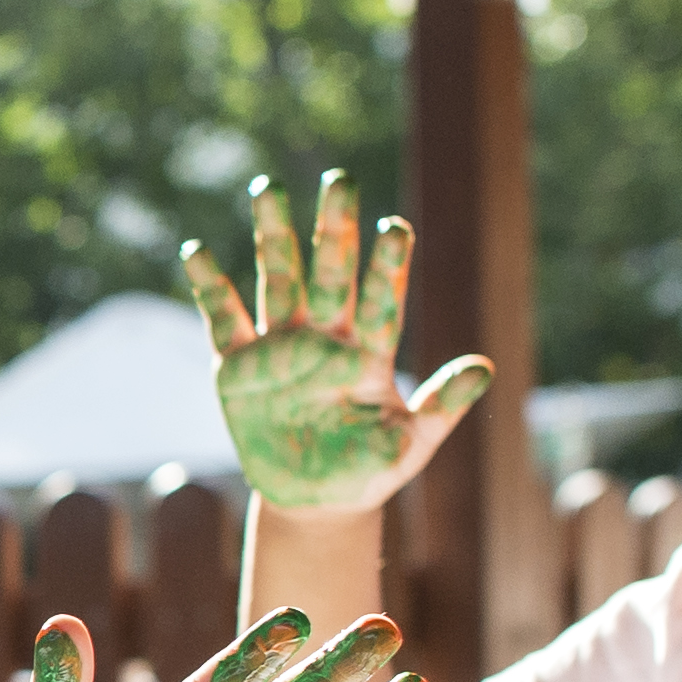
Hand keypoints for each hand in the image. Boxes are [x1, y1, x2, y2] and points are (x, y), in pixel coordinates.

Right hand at [185, 171, 491, 516]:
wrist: (314, 500)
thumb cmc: (368, 469)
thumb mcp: (410, 444)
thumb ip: (443, 406)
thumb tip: (486, 368)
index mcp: (369, 354)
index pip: (382, 300)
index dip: (388, 267)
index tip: (396, 228)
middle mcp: (325, 338)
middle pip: (331, 273)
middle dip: (334, 228)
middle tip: (340, 181)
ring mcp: (280, 348)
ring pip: (278, 279)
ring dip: (273, 235)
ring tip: (267, 187)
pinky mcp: (238, 367)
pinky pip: (223, 319)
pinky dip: (209, 286)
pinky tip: (196, 251)